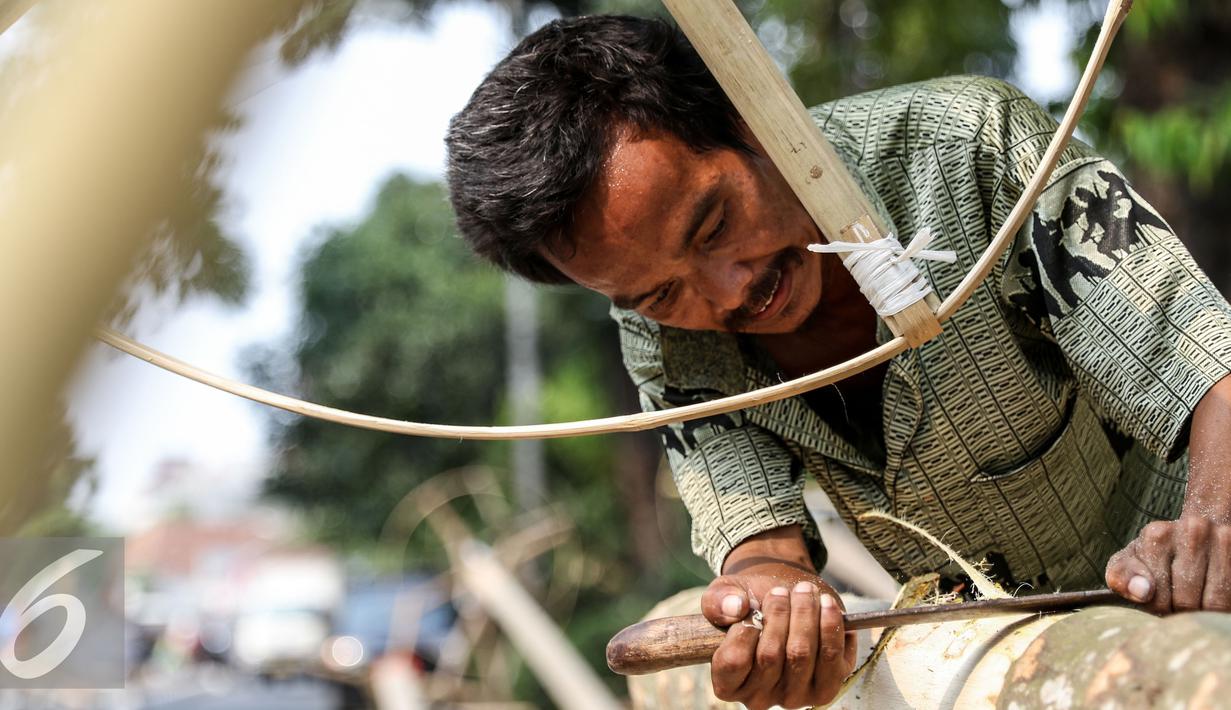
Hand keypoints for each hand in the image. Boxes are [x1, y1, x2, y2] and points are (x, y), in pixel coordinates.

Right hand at [700, 527, 856, 708]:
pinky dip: (831, 626)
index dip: (743, 631)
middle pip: (770, 656)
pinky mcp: (825, 688)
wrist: (784, 600)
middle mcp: (759, 697)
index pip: (733, 663)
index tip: (750, 607)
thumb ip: (718, 600)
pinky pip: (832, 658)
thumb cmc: (749, 603)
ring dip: (805, 615)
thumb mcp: (725, 595)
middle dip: (778, 614)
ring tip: (804, 591)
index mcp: (728, 683)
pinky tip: (826, 605)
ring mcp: (794, 696)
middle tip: (781, 591)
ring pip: (801, 655)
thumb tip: (736, 608)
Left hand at [1106, 516, 1230, 613]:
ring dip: (1206, 613)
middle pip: (1187, 601)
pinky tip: (1213, 598)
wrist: (1199, 531)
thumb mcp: (1131, 561)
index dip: (1159, 610)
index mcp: (1157, 534)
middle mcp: (1193, 530)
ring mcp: (1224, 539)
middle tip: (1179, 608)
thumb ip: (1123, 575)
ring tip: (1197, 605)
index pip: (1157, 597)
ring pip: (1216, 603)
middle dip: (1181, 614)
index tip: (1161, 604)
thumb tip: (1142, 592)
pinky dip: (1224, 606)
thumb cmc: (1157, 554)